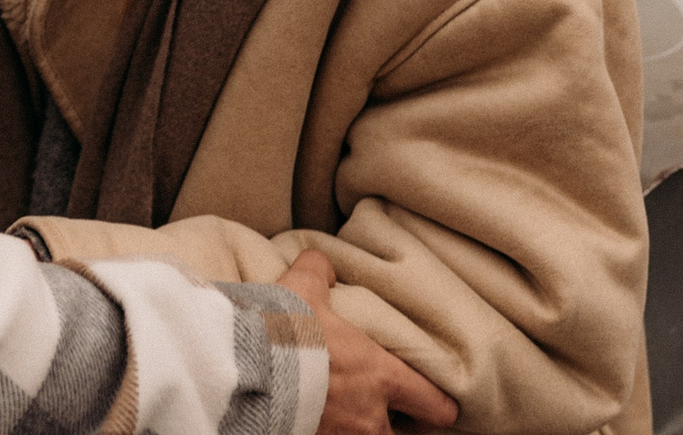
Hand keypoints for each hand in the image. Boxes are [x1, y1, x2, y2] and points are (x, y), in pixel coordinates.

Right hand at [277, 248, 459, 433]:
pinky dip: (326, 432)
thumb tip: (321, 263)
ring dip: (359, 431)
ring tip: (345, 418)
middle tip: (387, 412)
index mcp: (381, 378)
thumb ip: (319, 272)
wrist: (243, 371)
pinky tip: (311, 421)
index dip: (439, 405)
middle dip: (395, 427)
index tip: (438, 402)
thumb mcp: (302, 288)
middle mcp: (368, 419)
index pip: (436, 406)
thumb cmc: (284, 332)